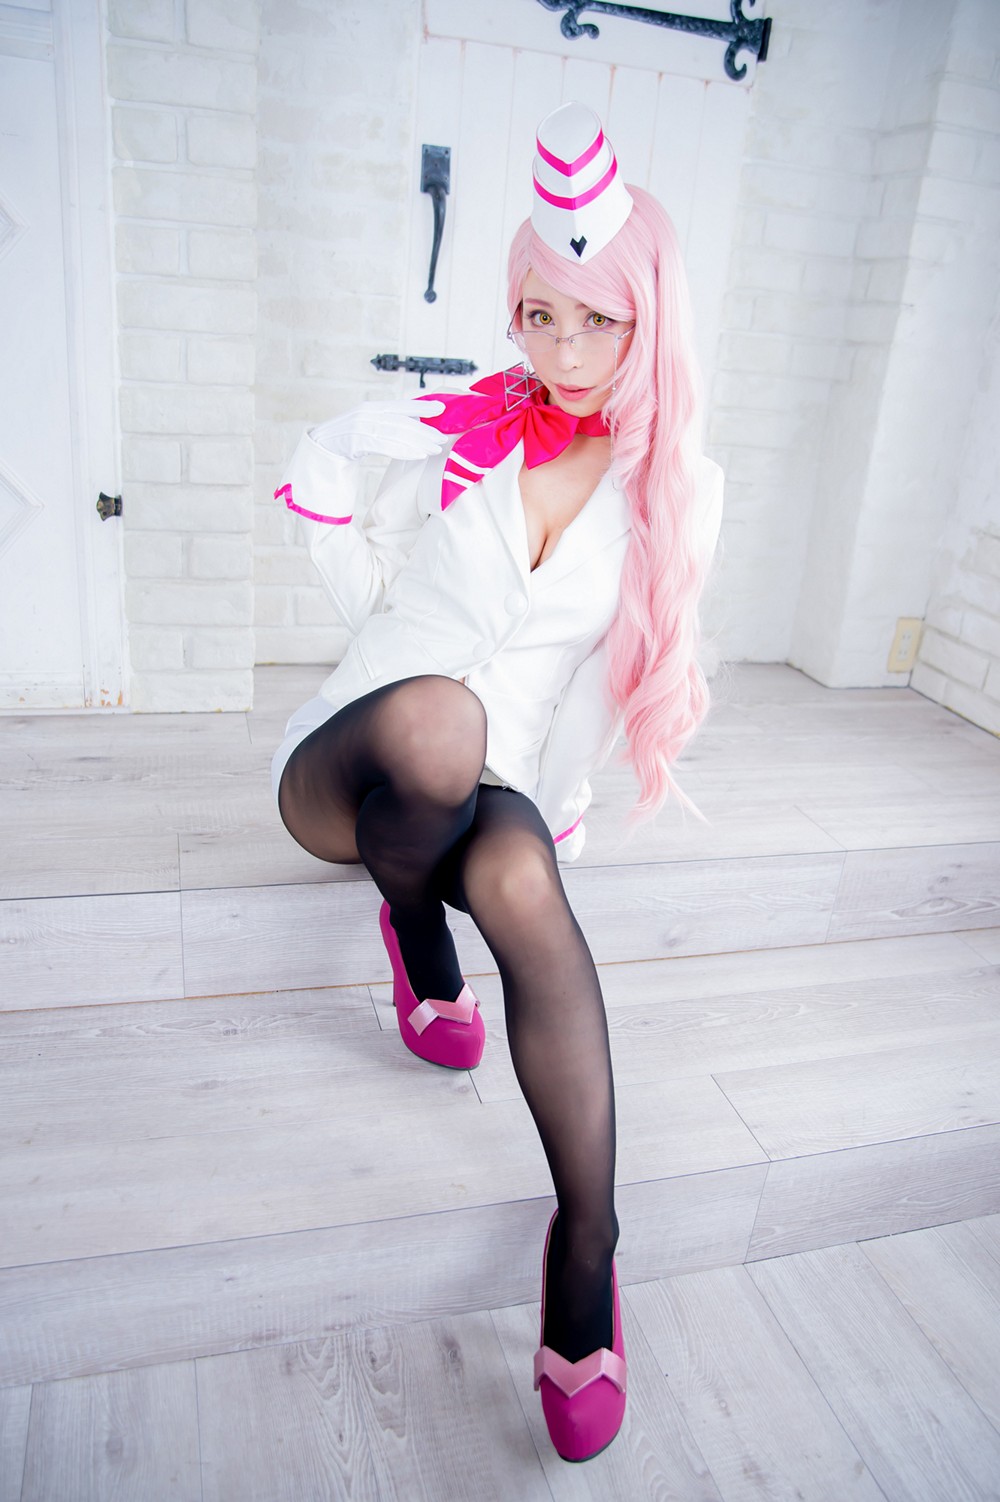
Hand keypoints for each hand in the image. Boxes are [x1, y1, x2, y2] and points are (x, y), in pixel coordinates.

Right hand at [310, 400, 447, 461]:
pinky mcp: (355, 442)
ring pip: (396, 434)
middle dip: (425, 430)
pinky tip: (418, 455)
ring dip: (419, 442)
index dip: (422, 407)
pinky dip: (404, 450)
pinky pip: (385, 446)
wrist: (320, 450)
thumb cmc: (346, 441)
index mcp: (371, 407)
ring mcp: (360, 427)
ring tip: (435, 449)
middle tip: (442, 438)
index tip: (442, 408)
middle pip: (402, 421)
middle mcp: (367, 413)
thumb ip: (385, 424)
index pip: (401, 406)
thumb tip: (413, 427)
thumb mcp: (367, 426)